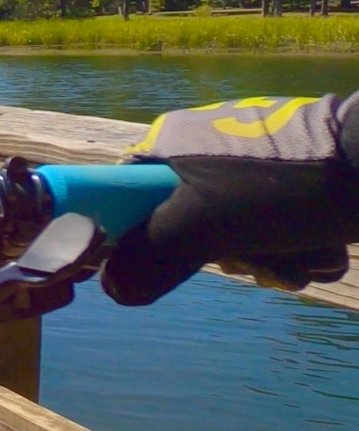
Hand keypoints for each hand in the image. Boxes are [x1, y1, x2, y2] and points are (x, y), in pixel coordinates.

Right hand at [101, 94, 358, 305]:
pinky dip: (295, 250)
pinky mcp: (295, 183)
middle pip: (182, 225)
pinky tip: (320, 249)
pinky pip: (274, 230)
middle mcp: (207, 149)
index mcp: (173, 141)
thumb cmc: (290, 186)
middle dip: (223, 256)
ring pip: (235, 236)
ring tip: (297, 258)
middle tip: (247, 259)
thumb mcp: (207, 224)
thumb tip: (110, 289)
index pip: (122, 192)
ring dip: (268, 261)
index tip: (163, 257)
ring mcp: (254, 167)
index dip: (133, 233)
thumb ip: (151, 256)